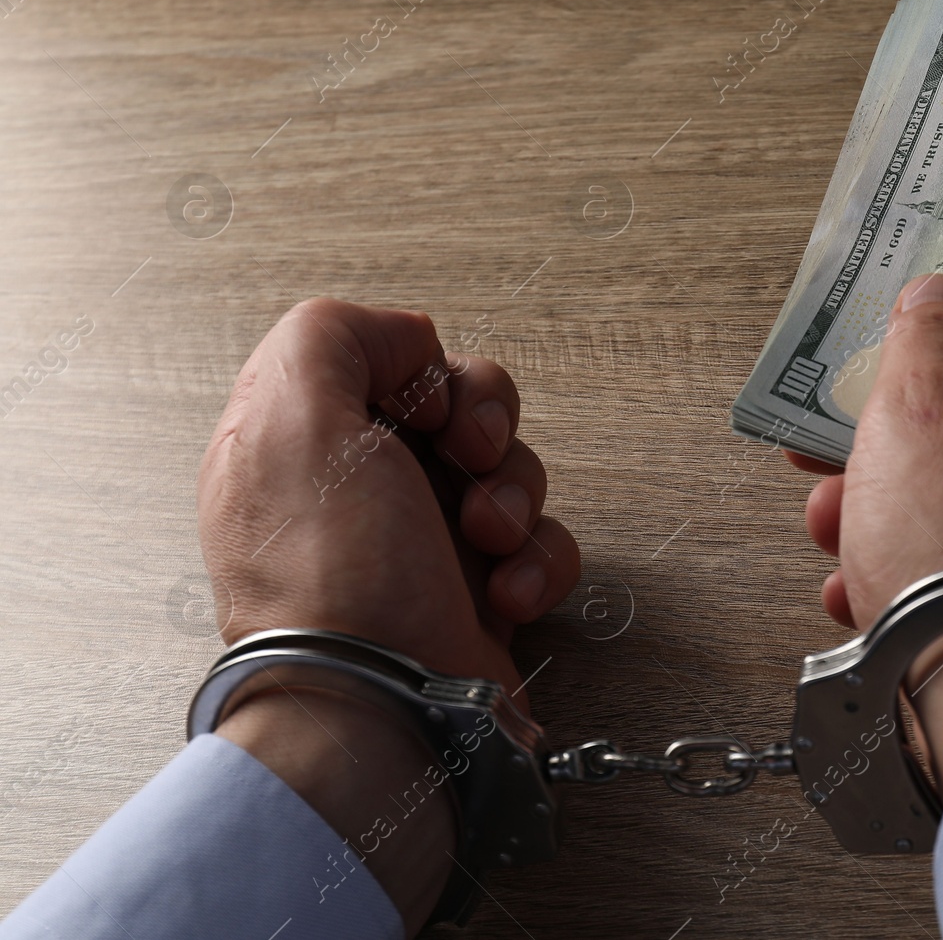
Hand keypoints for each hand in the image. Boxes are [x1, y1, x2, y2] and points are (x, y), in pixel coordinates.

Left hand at [198, 299, 580, 931]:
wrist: (382, 713)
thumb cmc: (334, 582)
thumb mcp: (293, 419)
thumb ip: (333, 335)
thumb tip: (409, 341)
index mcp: (303, 442)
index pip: (389, 361)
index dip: (425, 373)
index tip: (423, 411)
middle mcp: (361, 489)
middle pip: (462, 407)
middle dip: (488, 427)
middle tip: (472, 462)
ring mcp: (423, 545)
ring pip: (510, 472)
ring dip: (516, 498)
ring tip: (488, 542)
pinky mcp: (480, 595)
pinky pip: (542, 546)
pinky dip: (539, 563)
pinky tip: (506, 594)